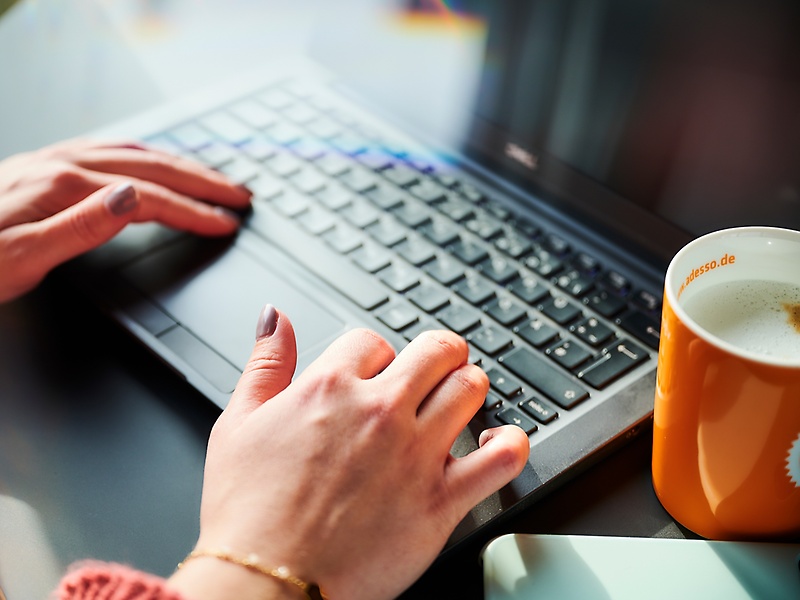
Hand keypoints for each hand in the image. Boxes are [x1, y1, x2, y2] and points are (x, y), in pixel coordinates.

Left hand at [0, 137, 250, 301]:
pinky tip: (154, 163)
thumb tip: (134, 198)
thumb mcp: (22, 259)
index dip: (194, 212)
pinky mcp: (47, 167)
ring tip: (212, 177)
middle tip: (240, 195)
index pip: (150, 198)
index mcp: (64, 188)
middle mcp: (64, 165)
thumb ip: (82, 227)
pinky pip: (112, 151)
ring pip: (135, 153)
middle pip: (152, 167)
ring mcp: (55, 161)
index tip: (226, 224)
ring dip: (180, 164)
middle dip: (202, 181)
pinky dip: (147, 156)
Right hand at [168, 306, 529, 599]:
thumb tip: (275, 318)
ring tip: (459, 401)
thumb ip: (264, 363)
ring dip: (469, 387)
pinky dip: (510, 444)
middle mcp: (379, 411)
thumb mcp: (237, 424)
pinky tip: (498, 444)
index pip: (372, 340)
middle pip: (437, 351)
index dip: (374, 354)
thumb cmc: (247, 512)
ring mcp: (415, 453)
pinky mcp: (441, 499)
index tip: (373, 373)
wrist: (267, 585)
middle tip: (433, 372)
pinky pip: (502, 458)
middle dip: (437, 356)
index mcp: (330, 387)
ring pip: (471, 388)